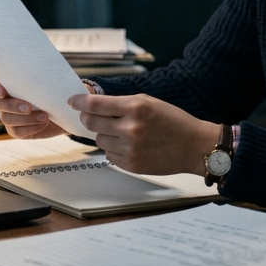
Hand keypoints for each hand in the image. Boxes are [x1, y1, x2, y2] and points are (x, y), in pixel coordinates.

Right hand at [0, 74, 65, 139]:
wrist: (65, 108)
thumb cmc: (55, 88)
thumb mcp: (52, 78)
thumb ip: (48, 75)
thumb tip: (58, 74)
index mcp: (6, 81)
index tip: (2, 91)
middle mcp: (3, 99)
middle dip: (12, 106)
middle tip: (29, 107)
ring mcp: (8, 115)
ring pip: (7, 119)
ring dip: (25, 119)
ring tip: (45, 116)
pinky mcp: (16, 129)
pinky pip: (16, 131)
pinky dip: (30, 128)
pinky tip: (42, 124)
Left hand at [67, 92, 220, 175]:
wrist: (193, 146)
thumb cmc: (173, 121)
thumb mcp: (149, 102)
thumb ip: (122, 103)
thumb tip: (93, 106)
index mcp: (136, 107)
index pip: (96, 104)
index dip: (80, 102)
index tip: (72, 101)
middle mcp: (131, 128)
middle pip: (91, 123)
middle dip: (88, 118)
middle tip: (91, 117)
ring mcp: (130, 148)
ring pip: (99, 140)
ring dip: (105, 135)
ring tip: (123, 133)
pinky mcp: (132, 165)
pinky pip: (109, 155)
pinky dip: (115, 149)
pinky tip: (130, 146)